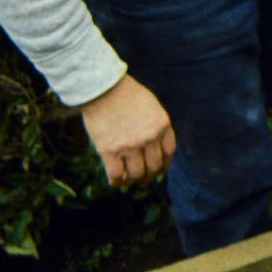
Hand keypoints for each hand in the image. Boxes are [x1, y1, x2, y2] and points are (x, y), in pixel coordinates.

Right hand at [79, 73, 175, 187]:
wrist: (102, 88)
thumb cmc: (126, 94)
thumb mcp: (152, 106)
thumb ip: (156, 125)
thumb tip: (154, 147)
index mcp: (162, 125)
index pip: (169, 152)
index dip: (164, 164)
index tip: (159, 169)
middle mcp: (149, 137)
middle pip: (154, 166)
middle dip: (149, 176)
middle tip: (143, 180)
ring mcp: (130, 145)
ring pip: (137, 174)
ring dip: (134, 181)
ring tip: (129, 182)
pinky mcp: (109, 151)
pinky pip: (117, 175)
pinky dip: (117, 182)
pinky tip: (115, 182)